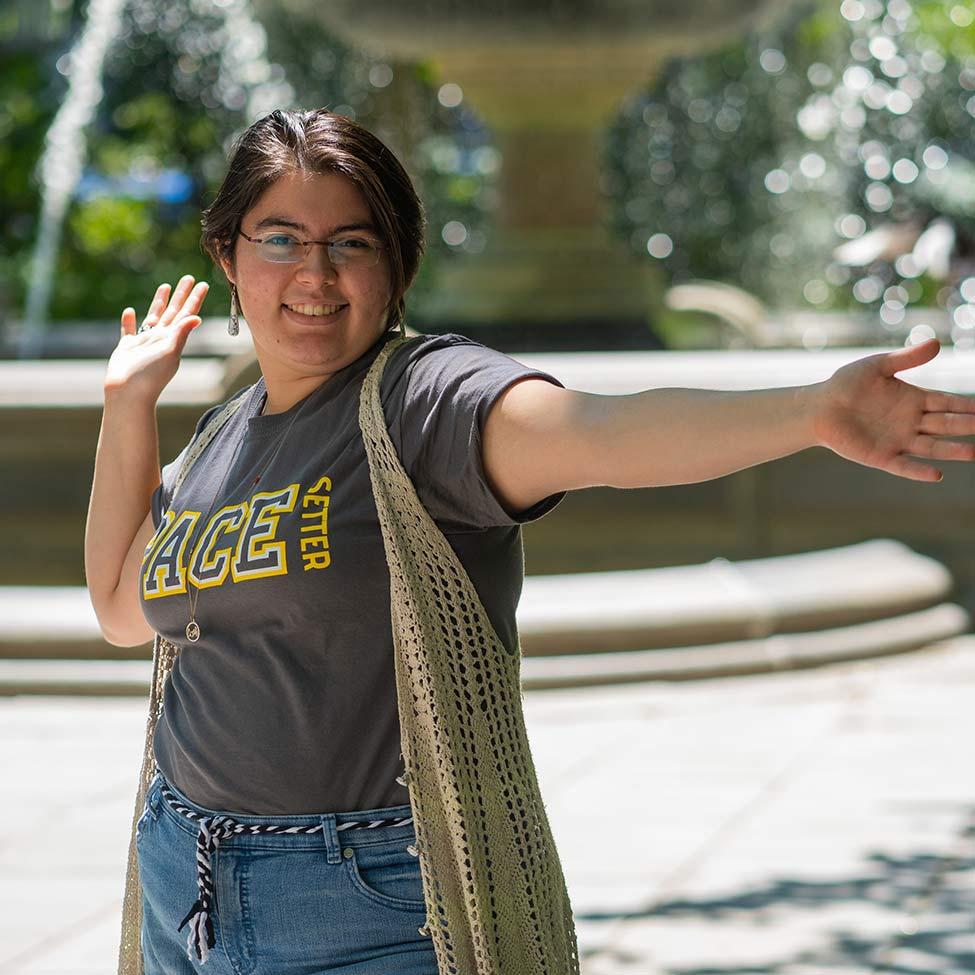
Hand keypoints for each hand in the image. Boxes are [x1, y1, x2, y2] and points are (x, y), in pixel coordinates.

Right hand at [105, 275, 208, 400]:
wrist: (128, 392)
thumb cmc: (150, 375)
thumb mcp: (169, 352)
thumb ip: (181, 333)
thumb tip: (197, 318)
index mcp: (173, 338)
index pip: (187, 314)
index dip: (194, 299)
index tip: (203, 283)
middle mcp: (161, 338)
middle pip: (173, 311)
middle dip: (181, 295)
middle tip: (188, 277)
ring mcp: (144, 342)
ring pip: (153, 316)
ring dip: (159, 302)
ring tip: (165, 286)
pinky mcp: (127, 348)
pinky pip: (129, 331)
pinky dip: (129, 321)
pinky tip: (130, 311)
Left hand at [814, 337, 974, 481]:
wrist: (818, 407)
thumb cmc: (846, 384)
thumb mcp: (877, 366)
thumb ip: (907, 358)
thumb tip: (937, 344)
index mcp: (914, 400)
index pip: (949, 403)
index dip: (969, 406)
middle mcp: (911, 422)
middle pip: (947, 425)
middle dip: (969, 426)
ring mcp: (897, 440)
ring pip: (932, 447)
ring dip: (952, 450)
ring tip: (974, 453)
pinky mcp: (880, 456)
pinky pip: (903, 466)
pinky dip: (919, 471)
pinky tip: (937, 474)